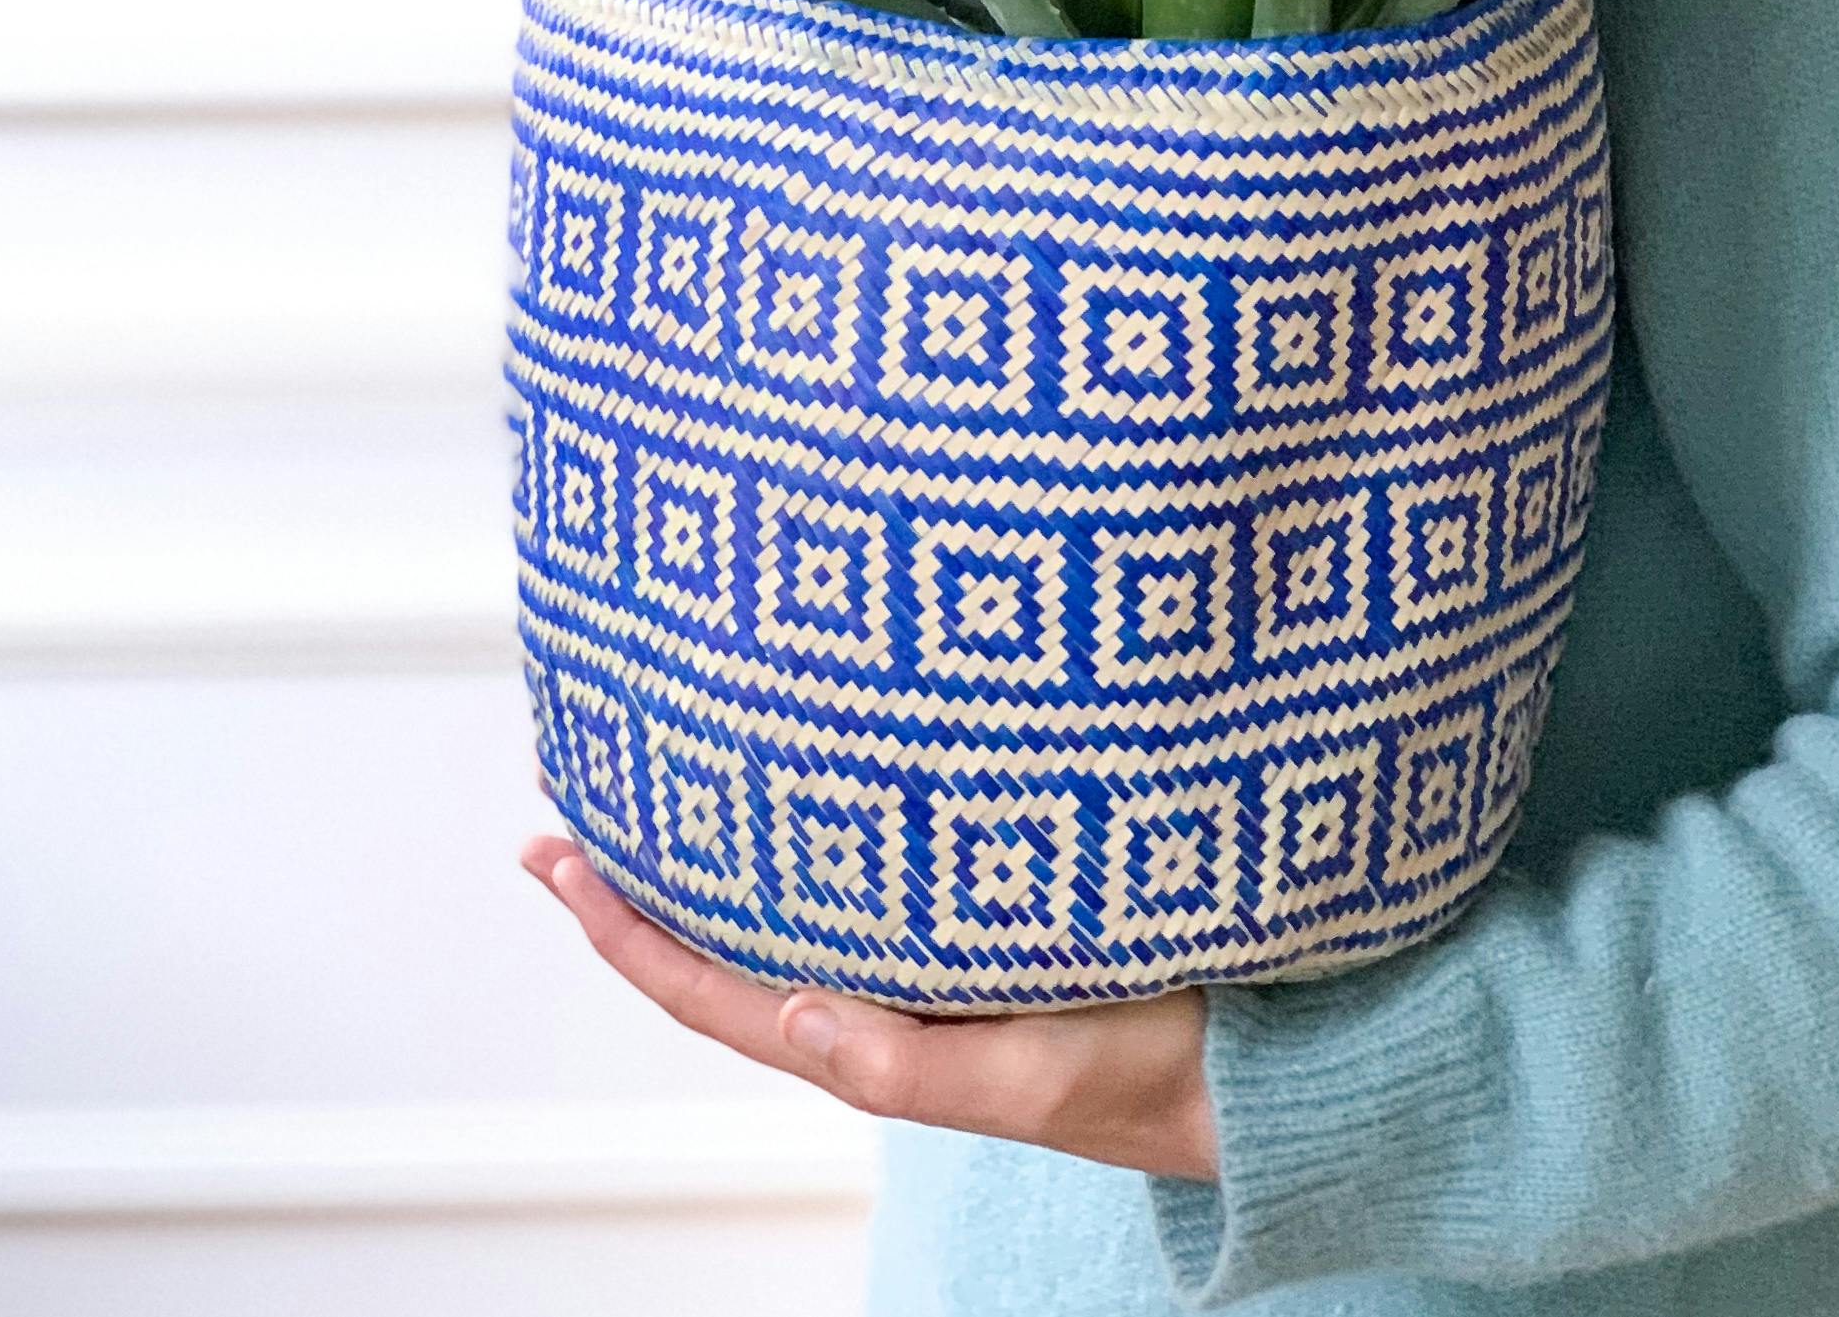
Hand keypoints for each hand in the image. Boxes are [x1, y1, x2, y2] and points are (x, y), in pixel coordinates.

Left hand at [522, 835, 1218, 1182]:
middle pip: (732, 942)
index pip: (717, 995)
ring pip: (793, 903)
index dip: (626, 933)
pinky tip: (808, 769)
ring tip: (661, 764)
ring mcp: (940, 958)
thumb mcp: (1049, 1075)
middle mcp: (894, 1002)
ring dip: (719, 847)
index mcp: (886, 1049)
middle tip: (573, 788)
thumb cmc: (1171, 1075)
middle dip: (645, 876)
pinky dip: (815, 823)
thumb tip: (789, 1013)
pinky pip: (871, 870)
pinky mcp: (993, 911)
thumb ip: (918, 1066)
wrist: (1286, 1059)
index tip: (552, 857)